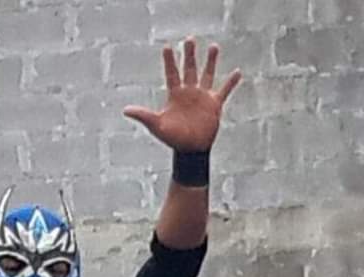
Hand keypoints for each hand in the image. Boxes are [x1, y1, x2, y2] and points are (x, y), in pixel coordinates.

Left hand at [123, 37, 240, 151]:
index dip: (169, 61)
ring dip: (210, 61)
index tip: (166, 47)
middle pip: (189, 69)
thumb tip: (125, 110)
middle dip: (189, 54)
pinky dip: (231, 83)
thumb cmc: (173, 139)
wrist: (190, 150)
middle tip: (189, 39)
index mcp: (175, 95)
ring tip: (214, 46)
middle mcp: (189, 92)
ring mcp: (202, 97)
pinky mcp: (214, 104)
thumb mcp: (157, 125)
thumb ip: (143, 115)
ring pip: (207, 74)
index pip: (171, 73)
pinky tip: (238, 72)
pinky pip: (224, 90)